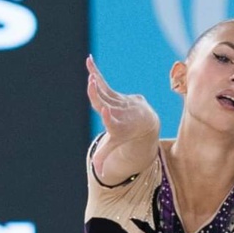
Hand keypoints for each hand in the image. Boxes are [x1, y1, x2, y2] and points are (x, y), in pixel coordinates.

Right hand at [86, 55, 159, 174]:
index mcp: (118, 127)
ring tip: (88, 65)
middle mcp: (119, 113)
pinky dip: (96, 72)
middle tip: (91, 83)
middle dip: (98, 93)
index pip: (113, 123)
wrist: (145, 121)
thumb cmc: (126, 135)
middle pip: (105, 102)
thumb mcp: (116, 146)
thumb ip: (104, 156)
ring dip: (95, 77)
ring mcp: (119, 101)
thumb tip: (98, 172)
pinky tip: (89, 60)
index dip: (109, 118)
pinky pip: (104, 83)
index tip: (106, 113)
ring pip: (104, 89)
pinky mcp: (117, 93)